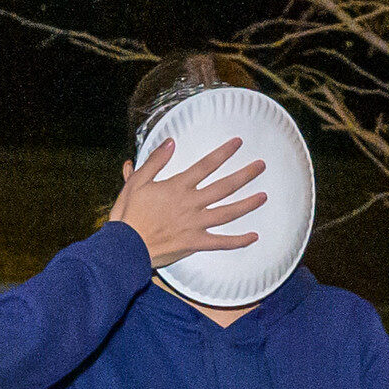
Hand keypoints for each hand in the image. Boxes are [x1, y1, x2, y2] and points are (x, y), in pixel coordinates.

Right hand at [110, 138, 266, 268]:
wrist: (125, 246)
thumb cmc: (128, 214)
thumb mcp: (136, 182)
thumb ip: (155, 161)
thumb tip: (171, 142)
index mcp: (178, 186)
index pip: (206, 165)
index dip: (224, 152)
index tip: (238, 143)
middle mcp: (192, 203)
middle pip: (225, 186)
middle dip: (245, 175)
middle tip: (261, 166)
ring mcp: (196, 224)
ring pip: (228, 212)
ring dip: (248, 204)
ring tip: (263, 196)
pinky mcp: (195, 243)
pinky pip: (221, 243)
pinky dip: (238, 241)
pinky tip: (253, 237)